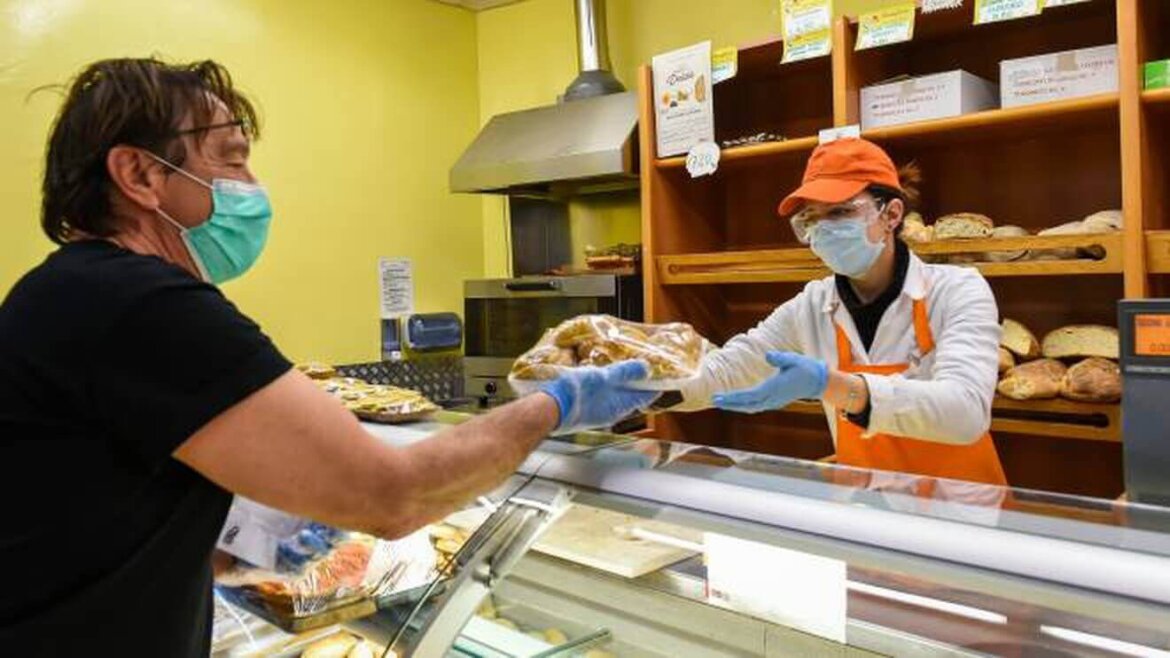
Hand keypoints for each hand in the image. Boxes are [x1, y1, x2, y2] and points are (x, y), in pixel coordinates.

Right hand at [540, 361, 660, 434]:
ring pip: (616, 399)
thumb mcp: (604, 377)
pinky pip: (602, 399)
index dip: (655, 387)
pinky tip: (600, 381)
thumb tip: (645, 368)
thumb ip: (625, 372)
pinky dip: (607, 390)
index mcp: (620, 405)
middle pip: (631, 398)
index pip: (645, 397)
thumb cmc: (576, 394)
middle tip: (644, 372)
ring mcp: (598, 414)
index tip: (664, 379)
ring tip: (623, 374)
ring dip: (622, 387)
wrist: (549, 410)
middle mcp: (611, 413)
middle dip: (638, 386)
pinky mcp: (585, 412)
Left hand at [712, 351, 827, 413]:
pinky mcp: (774, 402)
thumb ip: (780, 358)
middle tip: (714, 400)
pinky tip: (734, 402)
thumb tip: (768, 355)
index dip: (734, 397)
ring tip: (720, 402)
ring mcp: (773, 402)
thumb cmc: (804, 368)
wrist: (816, 382)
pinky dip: (743, 405)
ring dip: (735, 405)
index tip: (720, 397)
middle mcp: (772, 398)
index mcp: (774, 388)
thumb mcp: (793, 359)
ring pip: (750, 407)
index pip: (750, 395)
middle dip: (730, 403)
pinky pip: (755, 406)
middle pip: (747, 404)